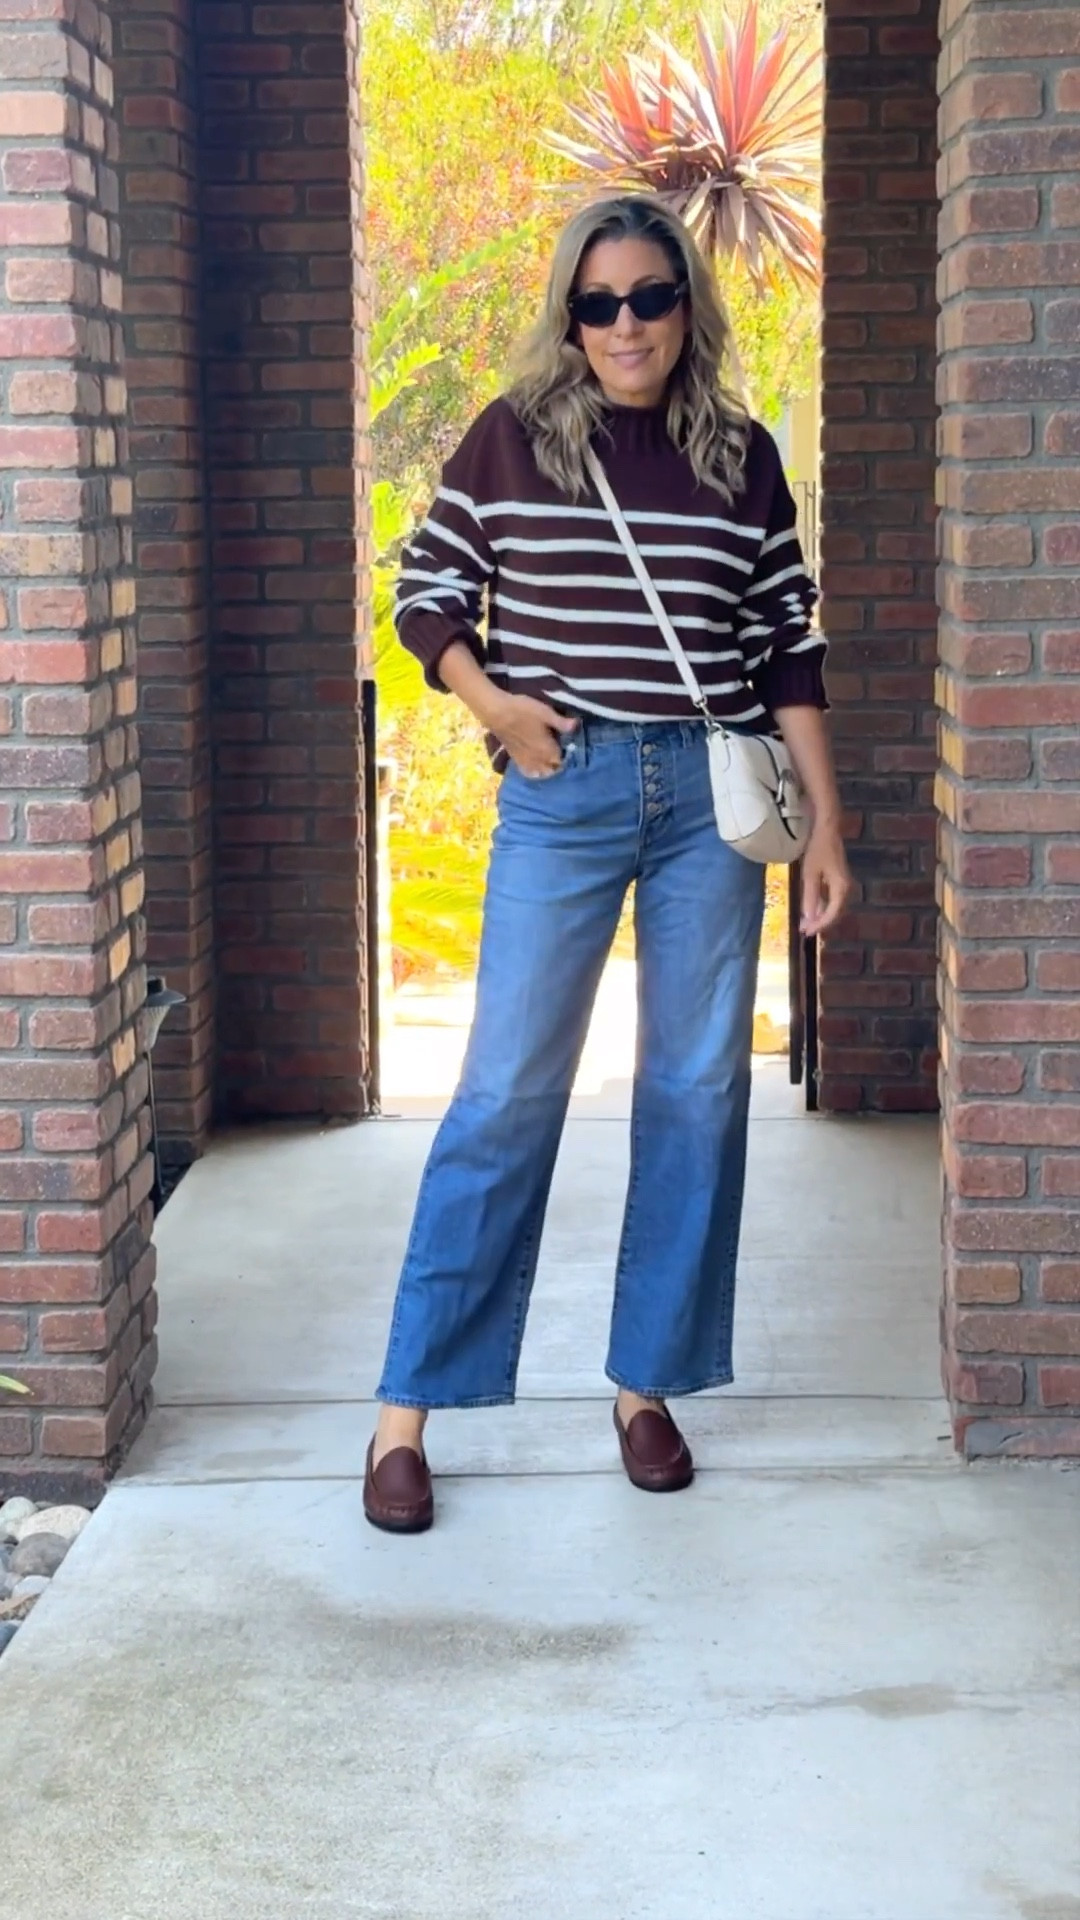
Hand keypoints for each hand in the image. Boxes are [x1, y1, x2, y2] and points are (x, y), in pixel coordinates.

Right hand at [488, 692, 577, 777]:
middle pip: (552, 770)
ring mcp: (525, 760)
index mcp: (548, 750)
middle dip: (557, 764)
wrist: (496, 712)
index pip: (563, 761)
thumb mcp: (545, 713)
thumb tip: (578, 725)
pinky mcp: (515, 758)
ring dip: (546, 769)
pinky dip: (533, 771)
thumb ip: (562, 722)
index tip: (570, 747)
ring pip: (540, 773)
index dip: (567, 755)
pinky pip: (527, 771)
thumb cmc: (522, 710)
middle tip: (560, 752)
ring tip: (548, 760)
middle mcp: (538, 760)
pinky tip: (535, 764)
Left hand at [800, 821, 851, 936]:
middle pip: (835, 913)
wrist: (827, 830)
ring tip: (805, 923)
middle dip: (820, 923)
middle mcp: (846, 889)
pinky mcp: (838, 880)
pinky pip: (832, 899)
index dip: (819, 925)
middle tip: (804, 930)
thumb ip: (810, 896)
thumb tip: (810, 918)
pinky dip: (822, 906)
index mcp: (841, 888)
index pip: (832, 914)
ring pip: (834, 908)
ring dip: (821, 916)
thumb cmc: (818, 850)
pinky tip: (811, 910)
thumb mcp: (810, 874)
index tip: (806, 932)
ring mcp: (843, 885)